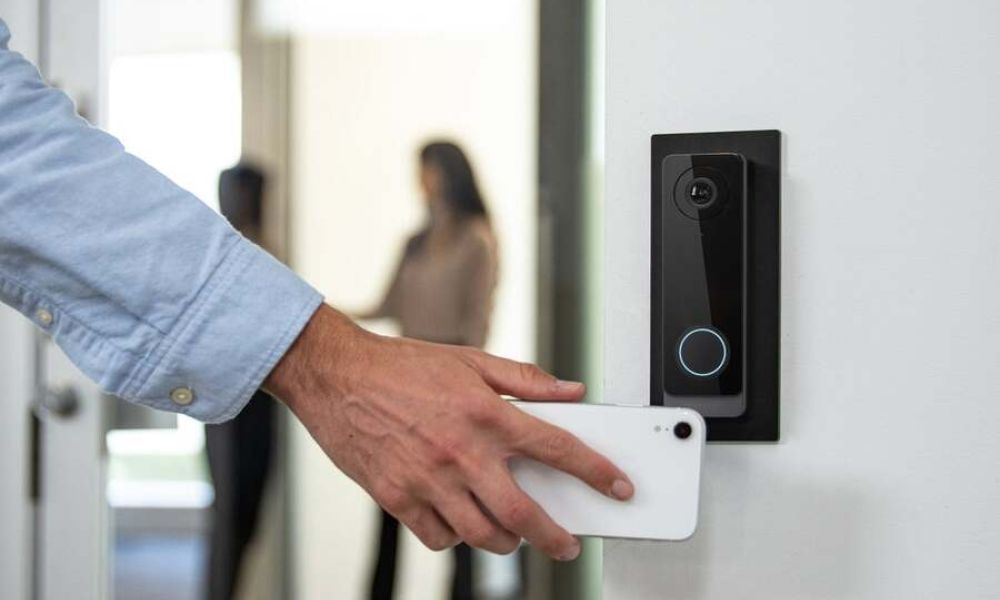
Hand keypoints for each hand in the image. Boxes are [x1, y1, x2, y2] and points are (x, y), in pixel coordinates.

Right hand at [264, 304, 633, 560]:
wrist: (337, 375)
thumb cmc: (400, 366)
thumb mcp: (471, 360)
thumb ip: (525, 379)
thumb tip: (570, 390)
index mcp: (486, 413)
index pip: (557, 448)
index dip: (596, 471)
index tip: (616, 487)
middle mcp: (461, 451)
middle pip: (523, 514)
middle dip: (555, 538)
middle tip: (566, 544)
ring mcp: (428, 479)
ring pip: (481, 534)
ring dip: (505, 541)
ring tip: (511, 533)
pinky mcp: (397, 497)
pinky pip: (439, 536)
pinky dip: (456, 536)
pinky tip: (459, 521)